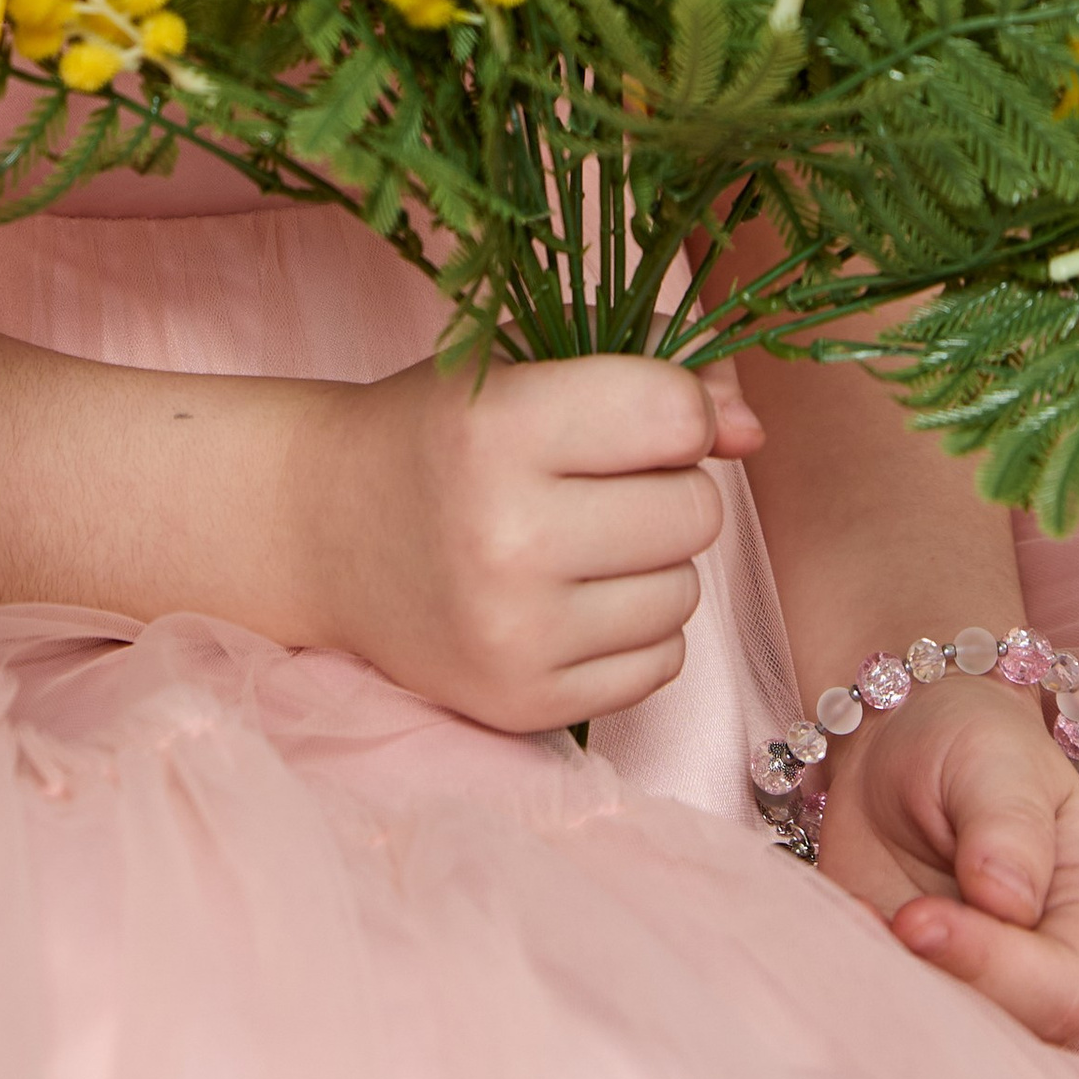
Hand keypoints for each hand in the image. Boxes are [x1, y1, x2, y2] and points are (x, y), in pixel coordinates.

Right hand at [289, 348, 762, 734]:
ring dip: (651, 563)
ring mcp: (515, 632)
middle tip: (599, 484)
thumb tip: (754, 432)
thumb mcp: (522, 375)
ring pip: (684, 593)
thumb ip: (647, 383)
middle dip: (668, 489)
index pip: (675, 416)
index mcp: (500, 429)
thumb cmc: (436, 435)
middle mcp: (507, 535)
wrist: (324, 531)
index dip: (678, 412)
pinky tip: (570, 601)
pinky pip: (660, 666)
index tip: (637, 415)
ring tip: (577, 543)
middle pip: (696, 512)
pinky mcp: (524, 702)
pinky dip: (633, 631)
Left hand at [812, 676, 1078, 1043]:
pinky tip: (844, 917)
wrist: (906, 734)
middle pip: (1008, 1027)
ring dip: (897, 988)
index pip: (1062, 989)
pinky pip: (893, 1008)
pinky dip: (861, 975)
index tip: (919, 917)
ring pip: (949, 1031)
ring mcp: (976, 978)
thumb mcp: (998, 761)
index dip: (994, 969)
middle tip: (890, 919)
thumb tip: (1007, 902)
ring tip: (859, 916)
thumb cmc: (974, 741)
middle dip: (940, 983)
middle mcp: (1041, 964)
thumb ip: (1010, 827)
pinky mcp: (917, 976)